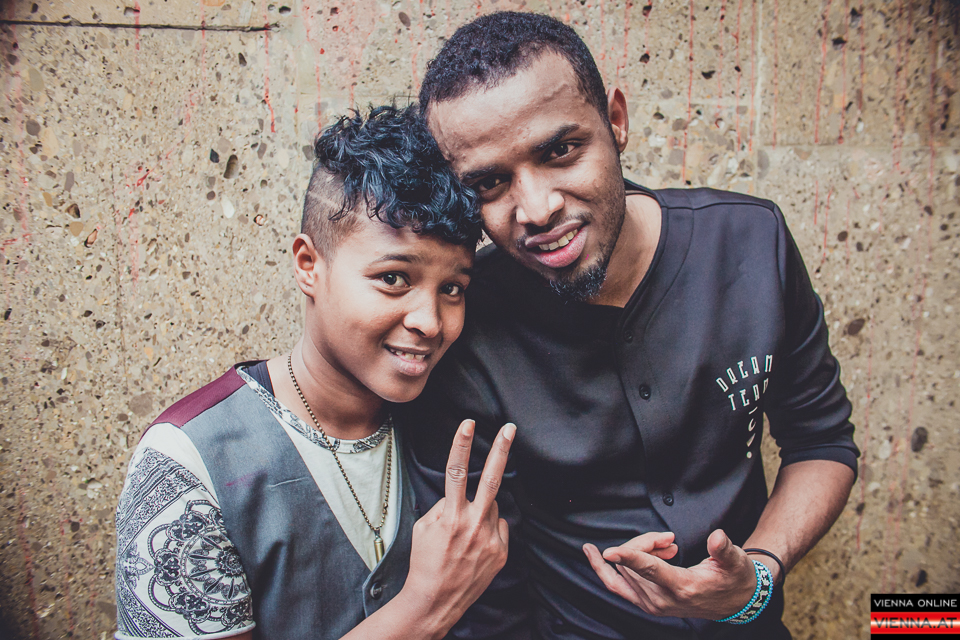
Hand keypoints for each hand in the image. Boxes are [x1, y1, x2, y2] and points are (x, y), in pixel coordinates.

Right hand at [401, 419, 513, 635]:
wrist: (436, 601)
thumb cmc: (425, 562)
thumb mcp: (424, 528)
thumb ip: (444, 506)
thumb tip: (461, 495)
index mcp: (451, 515)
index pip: (456, 471)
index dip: (462, 444)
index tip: (468, 423)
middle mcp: (473, 524)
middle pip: (492, 479)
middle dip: (501, 450)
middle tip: (510, 428)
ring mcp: (490, 539)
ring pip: (491, 508)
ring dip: (481, 512)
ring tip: (465, 536)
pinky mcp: (501, 552)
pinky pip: (499, 528)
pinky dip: (489, 531)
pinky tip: (475, 547)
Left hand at [583, 529, 757, 619]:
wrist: (733, 601)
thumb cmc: (732, 579)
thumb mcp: (734, 562)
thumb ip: (723, 550)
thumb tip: (717, 537)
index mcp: (683, 587)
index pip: (650, 570)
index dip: (629, 558)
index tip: (608, 551)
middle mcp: (662, 600)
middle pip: (636, 562)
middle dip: (646, 543)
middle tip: (668, 539)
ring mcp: (651, 604)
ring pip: (626, 569)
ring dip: (637, 551)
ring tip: (664, 547)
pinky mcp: (644, 603)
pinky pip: (616, 586)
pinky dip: (604, 570)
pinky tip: (592, 554)